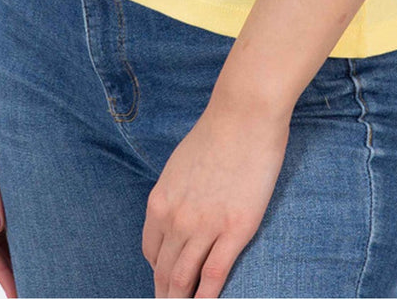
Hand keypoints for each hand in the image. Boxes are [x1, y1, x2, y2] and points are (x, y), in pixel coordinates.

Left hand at [142, 99, 289, 297]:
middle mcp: (176, 219)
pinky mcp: (235, 230)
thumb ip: (176, 195)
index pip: (151, 251)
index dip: (158, 271)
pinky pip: (214, 276)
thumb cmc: (216, 133)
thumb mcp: (180, 166)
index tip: (166, 281)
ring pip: (184, 279)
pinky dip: (206, 298)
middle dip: (166, 295)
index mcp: (160, 202)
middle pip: (165, 271)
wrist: (244, 115)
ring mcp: (204, 226)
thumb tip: (178, 215)